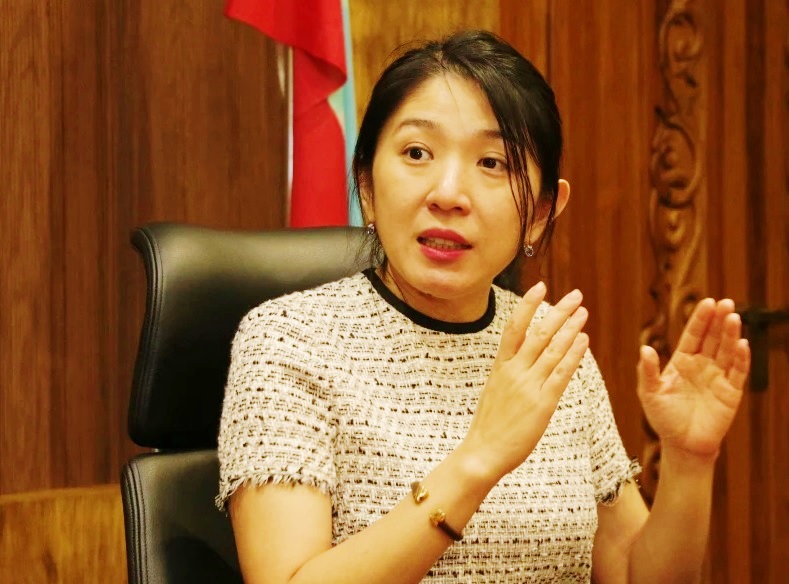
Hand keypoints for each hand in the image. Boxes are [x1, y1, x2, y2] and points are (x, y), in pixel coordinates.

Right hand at [461, 282, 588, 481]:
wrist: (482, 453)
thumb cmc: (488, 427)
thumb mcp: (494, 392)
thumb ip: (509, 374)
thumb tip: (522, 361)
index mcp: (500, 367)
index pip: (514, 327)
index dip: (527, 305)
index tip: (539, 287)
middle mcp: (514, 371)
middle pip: (538, 332)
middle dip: (558, 311)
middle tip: (575, 295)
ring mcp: (528, 385)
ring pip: (553, 348)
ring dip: (570, 328)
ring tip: (583, 312)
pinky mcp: (543, 402)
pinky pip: (561, 372)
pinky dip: (574, 354)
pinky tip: (583, 341)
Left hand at [637, 299, 750, 459]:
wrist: (682, 444)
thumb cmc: (663, 417)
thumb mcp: (650, 392)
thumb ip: (647, 371)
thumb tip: (645, 348)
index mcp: (682, 361)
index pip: (693, 335)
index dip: (700, 319)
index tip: (707, 302)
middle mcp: (702, 365)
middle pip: (713, 338)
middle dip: (719, 320)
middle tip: (726, 302)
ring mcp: (718, 377)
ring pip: (726, 351)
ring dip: (731, 334)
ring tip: (734, 317)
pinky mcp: (731, 392)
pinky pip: (738, 372)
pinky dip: (741, 358)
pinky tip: (743, 343)